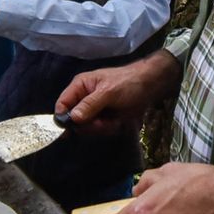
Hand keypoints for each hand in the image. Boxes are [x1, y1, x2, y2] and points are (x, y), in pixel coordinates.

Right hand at [55, 52, 183, 133]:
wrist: (151, 86)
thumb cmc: (128, 83)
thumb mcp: (108, 92)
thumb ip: (89, 105)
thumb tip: (71, 118)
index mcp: (80, 86)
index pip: (62, 104)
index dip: (64, 118)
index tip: (73, 129)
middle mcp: (83, 98)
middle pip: (74, 121)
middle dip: (90, 125)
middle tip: (105, 122)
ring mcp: (94, 110)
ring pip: (88, 128)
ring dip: (102, 128)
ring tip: (115, 120)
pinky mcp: (104, 118)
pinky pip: (100, 130)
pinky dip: (110, 129)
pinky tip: (119, 122)